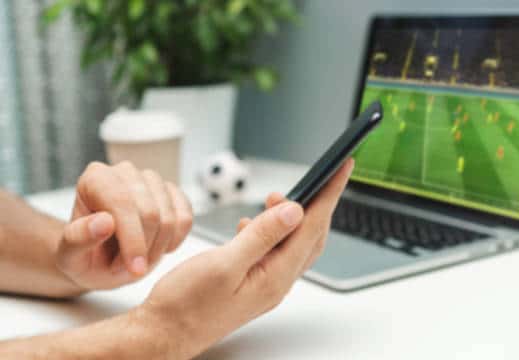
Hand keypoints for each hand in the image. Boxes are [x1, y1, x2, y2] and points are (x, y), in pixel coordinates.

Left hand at [56, 161, 192, 290]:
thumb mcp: (70, 257)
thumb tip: (104, 222)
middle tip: (127, 267)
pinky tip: (158, 247)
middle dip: (143, 248)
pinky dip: (175, 240)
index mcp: (95, 179)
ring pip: (170, 217)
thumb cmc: (84, 257)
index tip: (134, 269)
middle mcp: (124, 172)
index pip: (122, 201)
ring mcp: (151, 181)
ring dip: (157, 248)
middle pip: (150, 212)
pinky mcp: (172, 193)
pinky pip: (186, 218)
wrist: (102, 261)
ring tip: (137, 259)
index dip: (132, 238)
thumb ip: (79, 238)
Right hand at [141, 159, 353, 357]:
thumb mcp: (224, 264)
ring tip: (272, 199)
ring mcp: (265, 283)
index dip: (329, 194)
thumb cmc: (187, 305)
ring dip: (288, 217)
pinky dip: (270, 231)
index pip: (312, 227)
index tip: (342, 168)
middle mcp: (277, 282)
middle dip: (313, 203)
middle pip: (310, 235)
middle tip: (311, 179)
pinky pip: (273, 251)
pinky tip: (253, 225)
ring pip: (292, 243)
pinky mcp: (252, 282)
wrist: (165, 333)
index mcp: (276, 277)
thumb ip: (261, 237)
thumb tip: (294, 211)